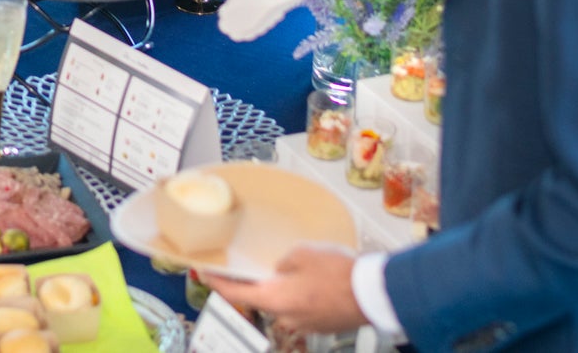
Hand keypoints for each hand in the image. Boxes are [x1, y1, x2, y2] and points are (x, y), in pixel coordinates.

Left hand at [199, 247, 364, 335]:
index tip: (205, 274)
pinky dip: (299, 296)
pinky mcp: (320, 325)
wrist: (372, 293)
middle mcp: (285, 317)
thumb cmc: (338, 273)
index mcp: (274, 299)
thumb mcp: (302, 253)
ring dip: (281, 289)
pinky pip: (301, 309)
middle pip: (260, 300)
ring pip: (283, 304)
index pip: (235, 294)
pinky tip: (310, 282)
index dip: (217, 283)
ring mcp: (304, 325)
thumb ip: (282, 262)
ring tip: (287, 270)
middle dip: (255, 283)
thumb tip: (279, 269)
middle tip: (249, 267)